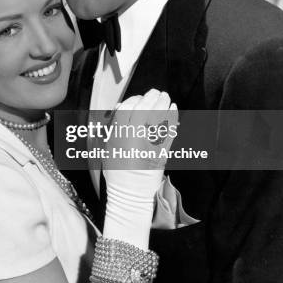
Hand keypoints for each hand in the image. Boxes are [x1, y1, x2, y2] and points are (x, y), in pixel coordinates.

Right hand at [101, 90, 177, 247]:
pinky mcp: (161, 151)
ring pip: (158, 118)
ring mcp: (148, 144)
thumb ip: (115, 125)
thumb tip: (121, 107)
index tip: (140, 97)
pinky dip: (172, 118)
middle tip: (158, 92)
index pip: (127, 108)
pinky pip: (169, 131)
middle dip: (152, 98)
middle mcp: (133, 137)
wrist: (129, 191)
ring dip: (164, 105)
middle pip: (144, 109)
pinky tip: (174, 110)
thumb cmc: (117, 169)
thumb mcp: (109, 145)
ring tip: (167, 97)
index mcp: (118, 135)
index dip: (135, 100)